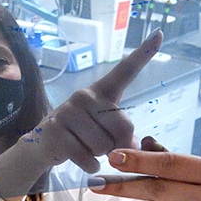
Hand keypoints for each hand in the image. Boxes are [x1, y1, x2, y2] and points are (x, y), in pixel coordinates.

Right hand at [0, 29, 162, 198]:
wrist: (41, 145)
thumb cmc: (81, 136)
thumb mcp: (104, 131)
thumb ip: (124, 135)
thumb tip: (133, 148)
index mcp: (101, 91)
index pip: (125, 70)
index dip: (144, 53)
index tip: (160, 34)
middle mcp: (85, 96)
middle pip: (123, 128)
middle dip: (117, 145)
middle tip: (99, 144)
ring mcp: (68, 112)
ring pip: (104, 147)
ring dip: (100, 157)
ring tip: (84, 147)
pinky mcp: (56, 132)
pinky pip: (88, 159)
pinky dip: (89, 166)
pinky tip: (80, 159)